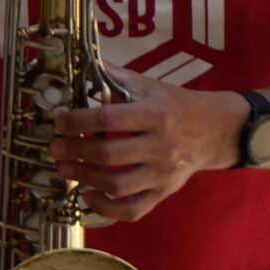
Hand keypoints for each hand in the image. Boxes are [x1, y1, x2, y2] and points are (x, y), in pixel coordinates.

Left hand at [49, 67, 239, 220]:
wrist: (214, 130)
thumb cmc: (172, 105)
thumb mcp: (146, 85)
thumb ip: (113, 75)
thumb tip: (78, 59)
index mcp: (156, 114)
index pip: (110, 118)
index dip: (79, 121)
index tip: (60, 122)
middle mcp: (162, 146)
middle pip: (110, 154)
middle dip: (75, 151)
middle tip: (55, 148)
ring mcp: (164, 173)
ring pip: (118, 185)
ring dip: (84, 178)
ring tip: (64, 169)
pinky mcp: (164, 192)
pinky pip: (133, 210)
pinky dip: (106, 208)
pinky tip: (88, 194)